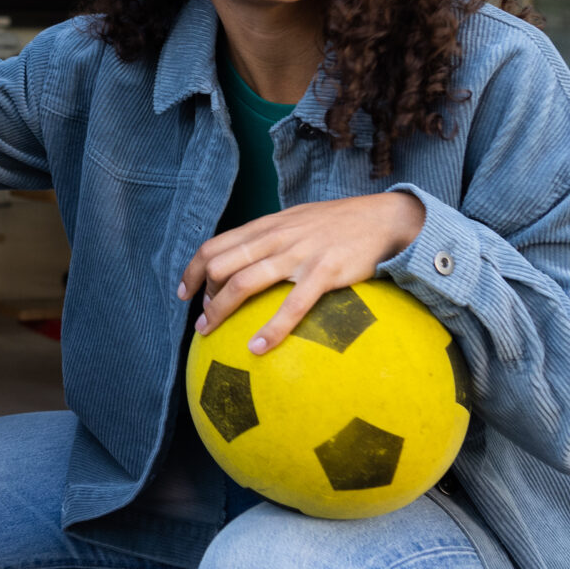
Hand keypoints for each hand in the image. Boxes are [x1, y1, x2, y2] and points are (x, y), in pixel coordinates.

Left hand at [176, 191, 427, 354]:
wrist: (384, 220)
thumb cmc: (340, 225)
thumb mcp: (298, 222)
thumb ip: (273, 238)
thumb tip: (249, 262)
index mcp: (268, 226)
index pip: (216, 245)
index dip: (194, 270)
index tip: (184, 293)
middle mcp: (276, 238)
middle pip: (221, 266)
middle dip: (203, 297)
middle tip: (200, 323)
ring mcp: (298, 255)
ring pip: (244, 283)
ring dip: (220, 311)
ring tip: (208, 334)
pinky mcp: (323, 274)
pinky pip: (291, 306)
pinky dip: (270, 330)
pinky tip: (256, 348)